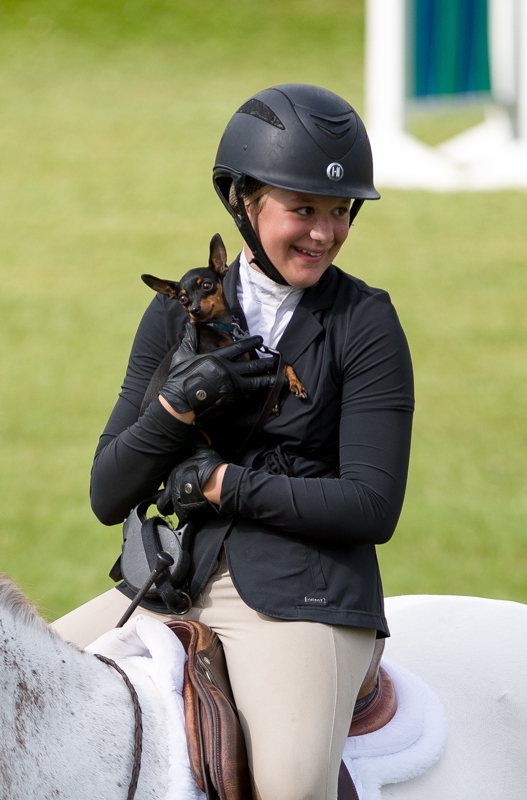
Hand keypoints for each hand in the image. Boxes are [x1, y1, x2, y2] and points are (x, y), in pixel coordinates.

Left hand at [157, 437, 226, 522]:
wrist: (213, 482)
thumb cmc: (205, 465)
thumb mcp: (198, 447)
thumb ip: (192, 441)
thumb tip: (192, 429)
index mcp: (170, 473)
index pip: (158, 475)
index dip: (158, 478)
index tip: (158, 479)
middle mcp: (169, 487)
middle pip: (157, 496)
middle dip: (158, 498)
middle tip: (158, 499)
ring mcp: (175, 500)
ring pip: (164, 508)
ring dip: (167, 508)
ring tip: (170, 509)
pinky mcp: (184, 511)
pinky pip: (180, 517)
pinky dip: (183, 516)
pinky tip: (186, 515)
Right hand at [159, 324, 276, 421]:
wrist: (180, 403)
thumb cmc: (179, 380)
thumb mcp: (182, 356)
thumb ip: (189, 340)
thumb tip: (190, 326)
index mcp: (217, 358)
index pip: (239, 347)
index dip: (252, 342)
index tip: (260, 339)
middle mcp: (228, 371)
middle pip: (253, 365)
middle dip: (266, 362)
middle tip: (275, 359)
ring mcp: (232, 386)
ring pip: (256, 382)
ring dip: (268, 378)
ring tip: (278, 377)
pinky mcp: (232, 400)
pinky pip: (248, 395)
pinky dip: (256, 393)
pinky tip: (264, 392)